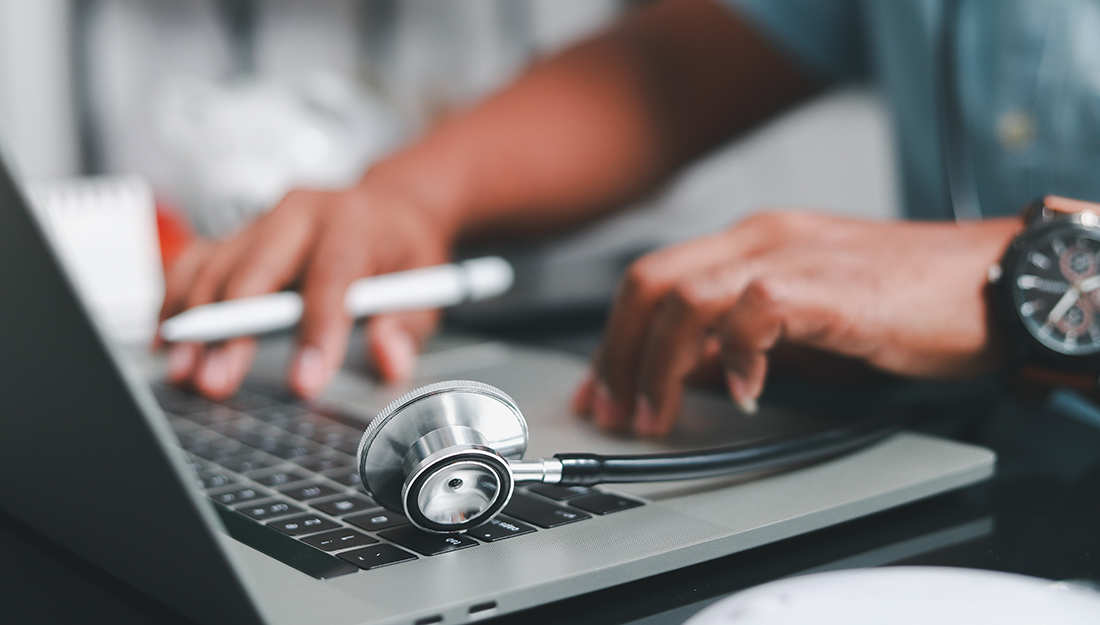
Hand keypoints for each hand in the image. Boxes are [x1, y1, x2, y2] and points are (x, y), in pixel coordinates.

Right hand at [159, 179, 454, 399]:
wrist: (390, 204)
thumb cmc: (404, 250)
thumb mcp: (426, 283)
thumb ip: (407, 325)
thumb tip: (388, 359)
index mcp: (354, 224)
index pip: (331, 279)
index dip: (316, 333)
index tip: (303, 383)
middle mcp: (302, 213)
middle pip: (256, 269)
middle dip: (231, 329)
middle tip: (214, 381)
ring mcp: (265, 218)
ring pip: (216, 263)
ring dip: (193, 319)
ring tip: (181, 369)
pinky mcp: (240, 231)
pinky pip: (198, 259)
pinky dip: (177, 298)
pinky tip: (166, 339)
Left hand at [572, 210, 1019, 436]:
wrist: (993, 281)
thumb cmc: (908, 300)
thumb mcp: (801, 326)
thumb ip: (738, 342)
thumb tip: (682, 375)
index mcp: (751, 242)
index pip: (652, 279)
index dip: (614, 339)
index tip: (600, 389)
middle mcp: (761, 237)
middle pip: (649, 282)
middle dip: (617, 354)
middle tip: (613, 412)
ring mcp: (792, 255)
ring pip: (683, 296)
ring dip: (656, 365)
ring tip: (657, 415)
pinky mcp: (828, 285)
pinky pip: (753, 310)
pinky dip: (735, 355)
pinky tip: (743, 392)